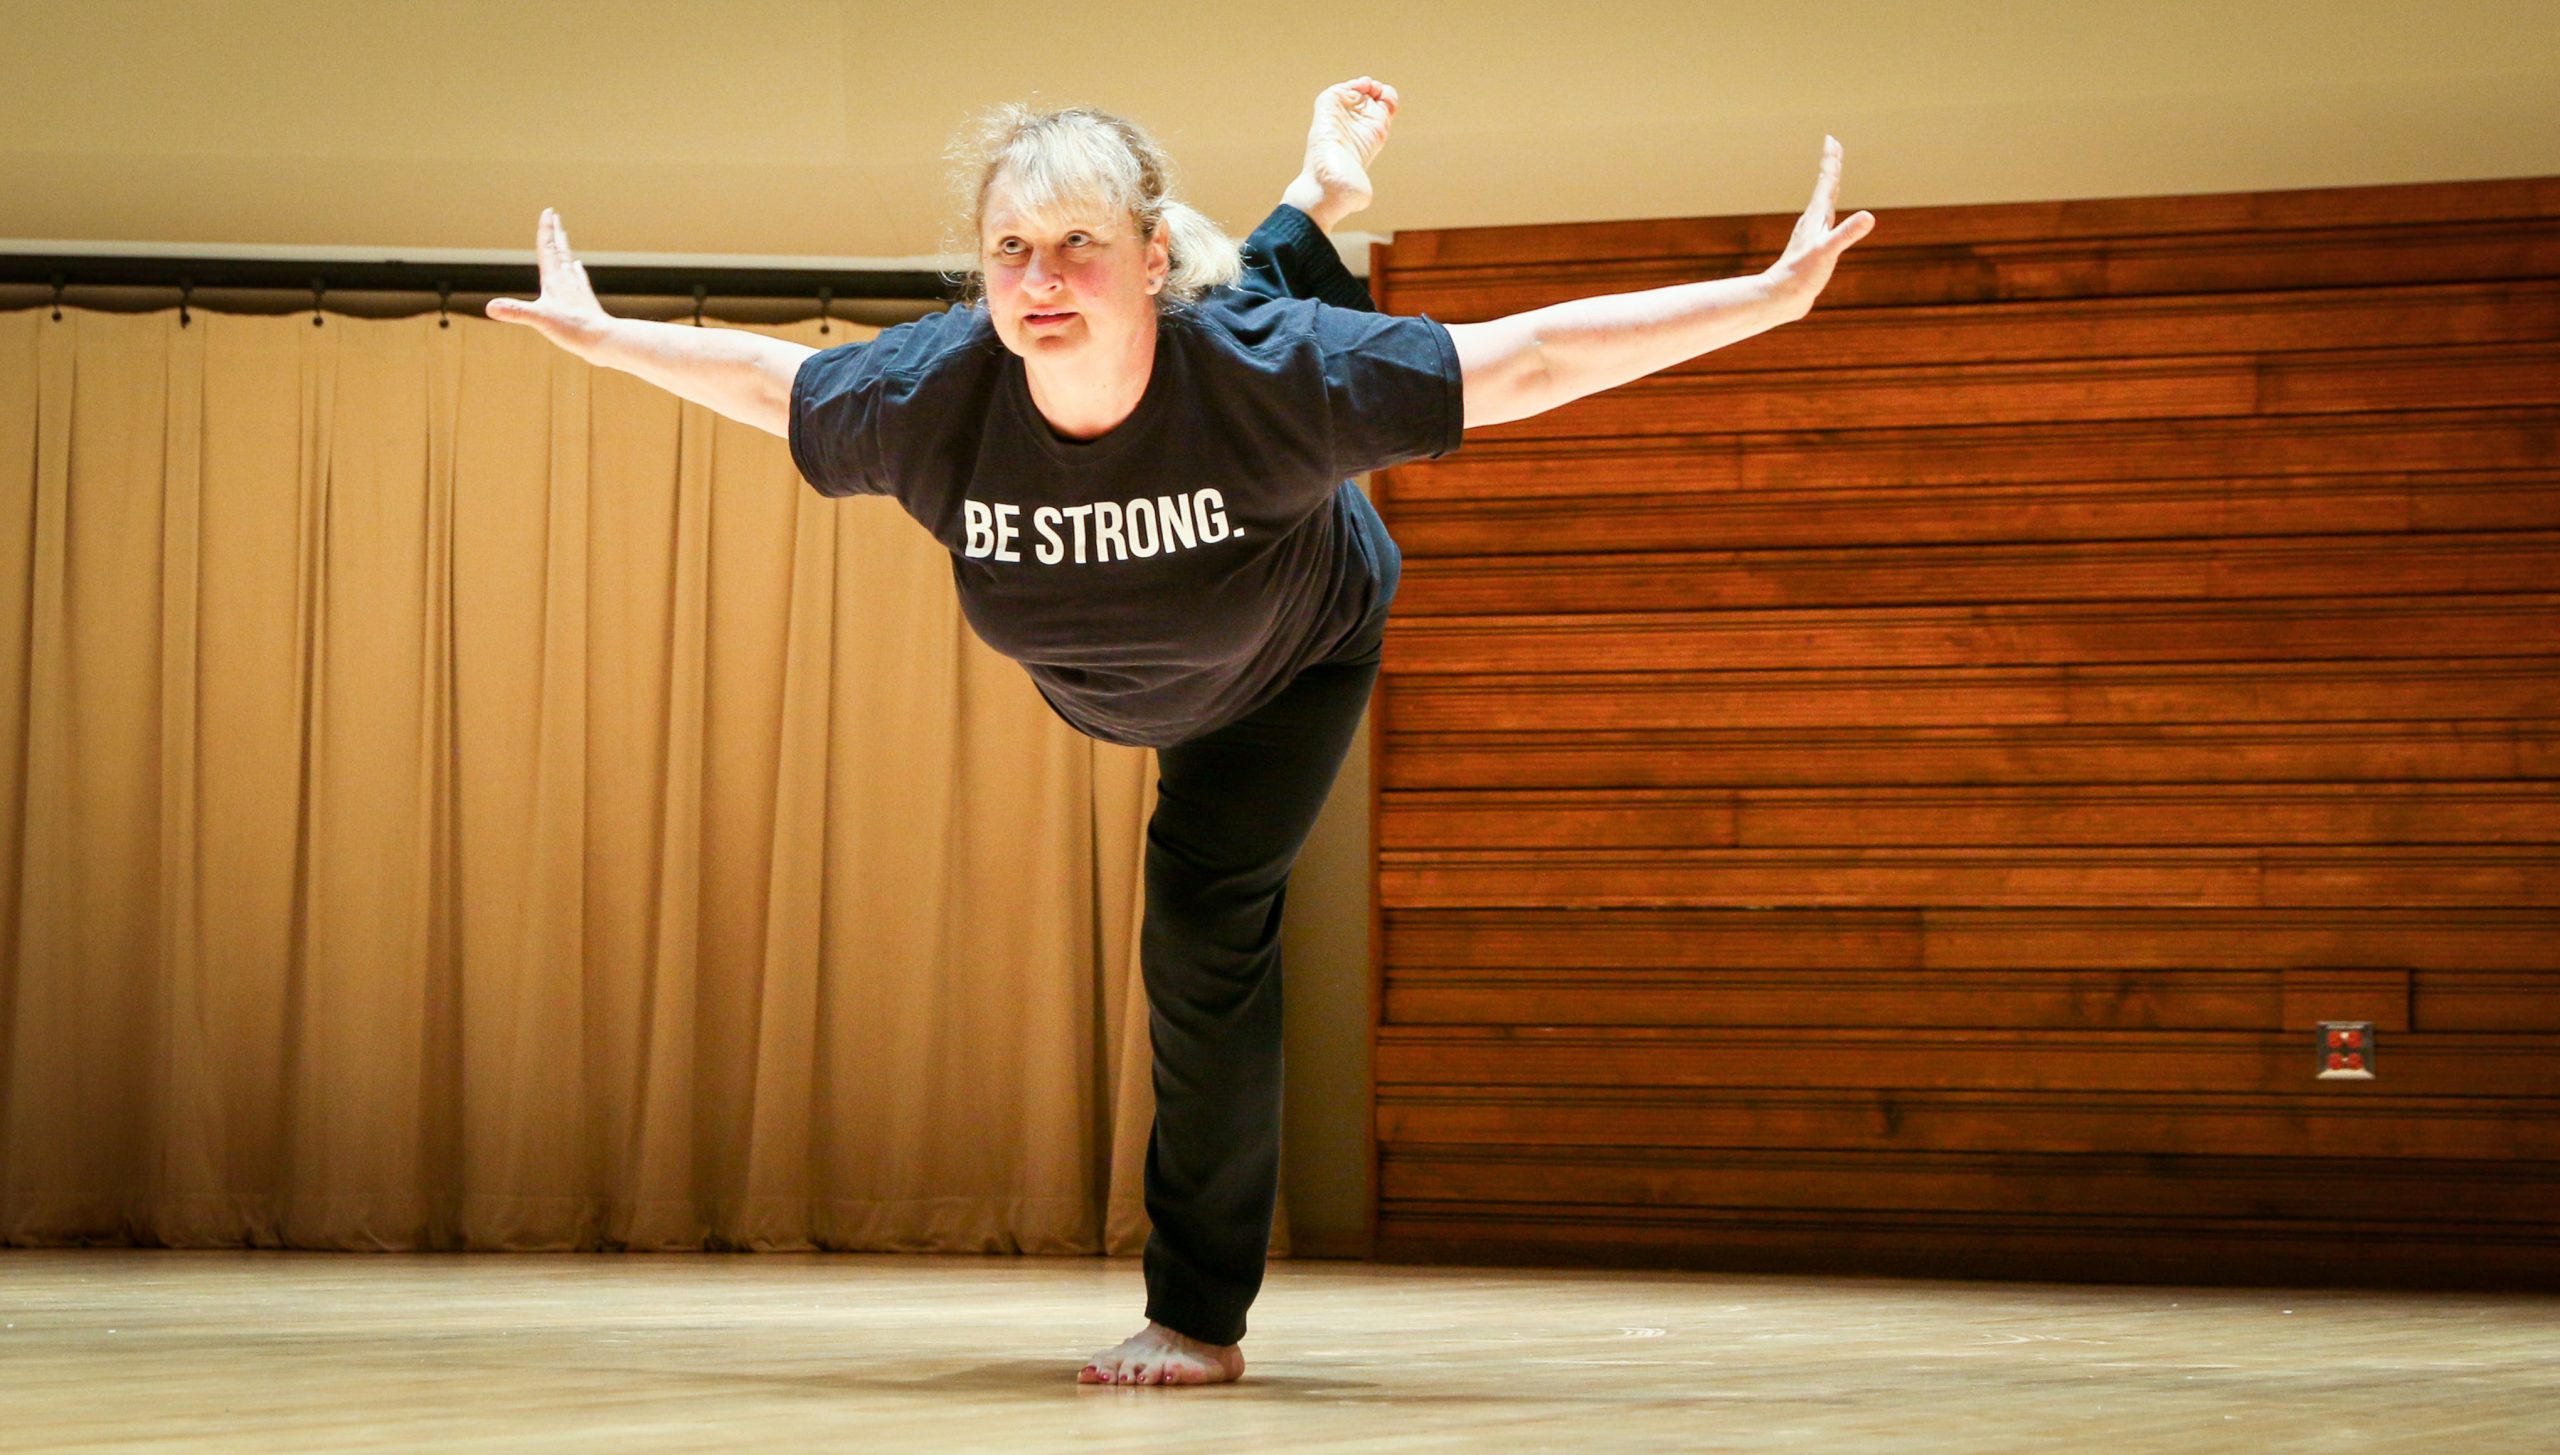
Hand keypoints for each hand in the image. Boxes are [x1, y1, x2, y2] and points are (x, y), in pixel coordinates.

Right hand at [486, 208, 613, 355]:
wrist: (604, 341)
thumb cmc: (573, 329)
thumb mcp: (539, 319)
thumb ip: (515, 311)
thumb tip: (490, 307)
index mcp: (554, 280)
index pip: (547, 249)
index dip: (546, 230)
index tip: (548, 211)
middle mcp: (567, 281)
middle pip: (560, 251)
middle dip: (555, 233)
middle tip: (555, 215)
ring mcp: (578, 291)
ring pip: (569, 263)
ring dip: (564, 248)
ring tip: (563, 238)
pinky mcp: (585, 303)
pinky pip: (579, 280)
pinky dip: (576, 270)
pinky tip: (577, 268)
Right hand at [1283, 76, 1398, 230]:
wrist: (1329, 181)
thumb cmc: (1347, 189)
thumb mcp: (1363, 189)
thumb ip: (1363, 189)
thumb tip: (1361, 199)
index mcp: (1366, 138)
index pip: (1381, 113)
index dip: (1389, 103)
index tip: (1390, 105)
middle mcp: (1352, 125)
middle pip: (1372, 98)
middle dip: (1381, 93)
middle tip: (1383, 96)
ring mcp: (1338, 115)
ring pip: (1357, 90)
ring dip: (1368, 85)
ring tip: (1372, 89)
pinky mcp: (1326, 106)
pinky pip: (1341, 88)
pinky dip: (1354, 84)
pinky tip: (1363, 86)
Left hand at [1764, 137, 1874, 314]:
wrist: (1781, 298)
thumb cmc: (1801, 276)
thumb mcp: (1828, 253)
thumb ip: (1847, 234)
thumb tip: (1869, 216)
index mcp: (1816, 218)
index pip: (1826, 183)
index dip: (1831, 161)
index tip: (1831, 139)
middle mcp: (1812, 223)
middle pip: (1824, 188)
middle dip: (1831, 167)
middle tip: (1833, 146)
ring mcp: (1811, 235)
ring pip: (1822, 205)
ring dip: (1828, 188)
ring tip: (1832, 178)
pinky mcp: (1812, 249)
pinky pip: (1824, 224)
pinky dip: (1829, 213)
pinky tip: (1828, 220)